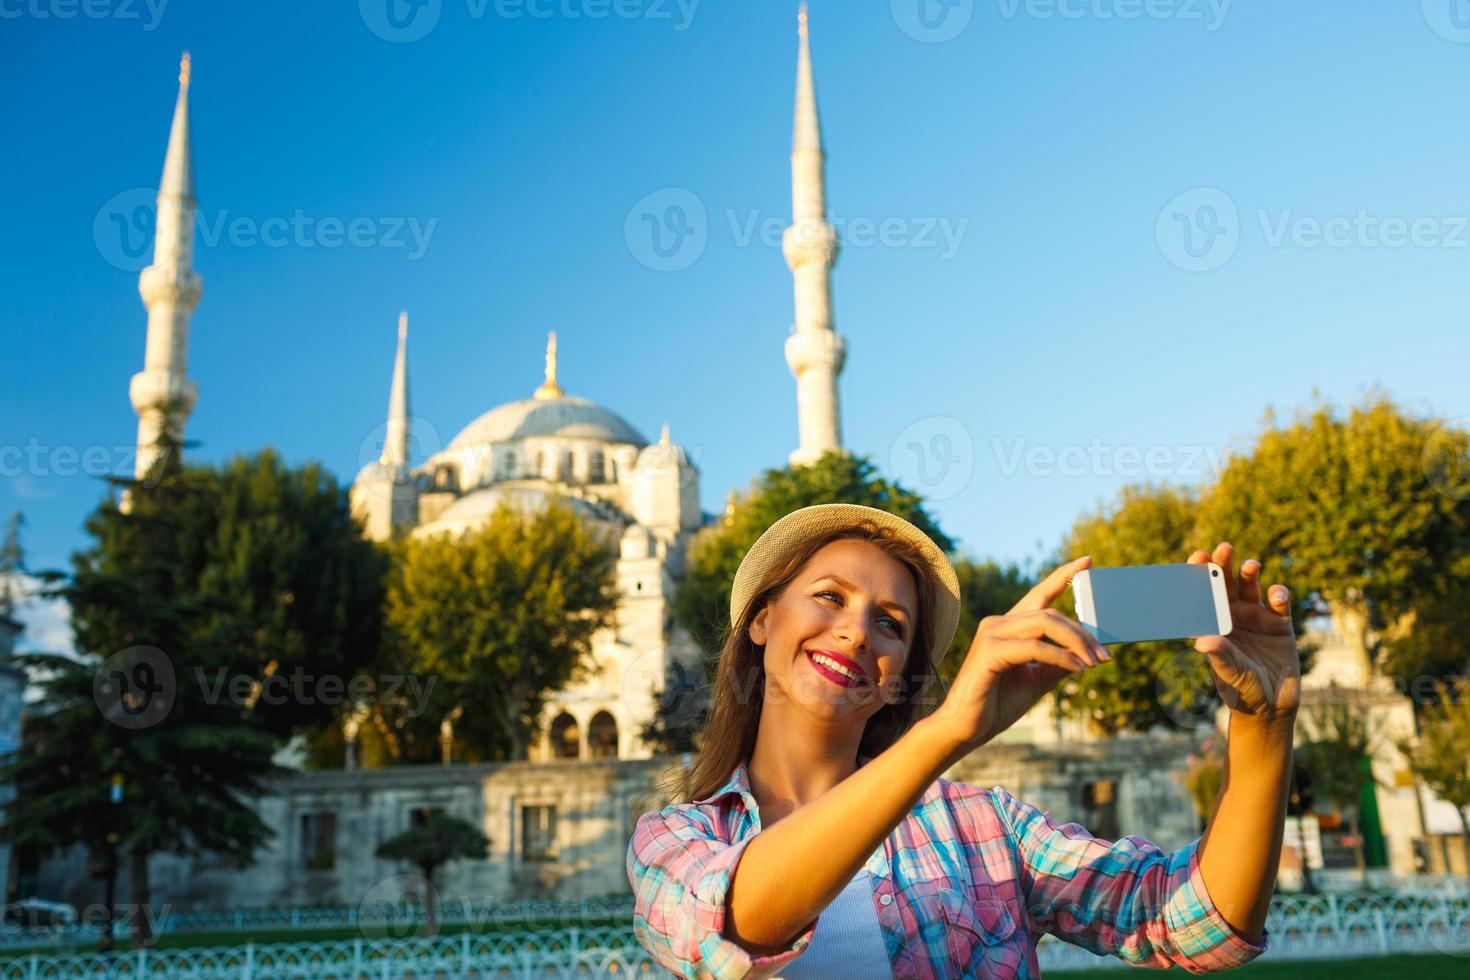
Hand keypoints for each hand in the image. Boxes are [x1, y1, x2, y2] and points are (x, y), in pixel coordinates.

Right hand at [930, 556, 1109, 754]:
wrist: (967, 728)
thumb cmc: (997, 703)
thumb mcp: (1037, 680)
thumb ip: (1059, 663)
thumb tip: (1090, 654)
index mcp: (1009, 627)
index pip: (1040, 594)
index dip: (1063, 576)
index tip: (1087, 562)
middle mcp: (998, 623)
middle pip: (1050, 613)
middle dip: (1082, 632)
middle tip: (1105, 655)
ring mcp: (991, 634)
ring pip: (1044, 624)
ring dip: (1076, 642)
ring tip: (1095, 662)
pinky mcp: (989, 651)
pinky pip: (1034, 647)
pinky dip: (1061, 657)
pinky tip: (1077, 669)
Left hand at [1187, 542, 1300, 718]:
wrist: (1271, 705)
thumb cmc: (1241, 689)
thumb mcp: (1230, 672)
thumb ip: (1220, 655)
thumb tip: (1202, 641)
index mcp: (1212, 622)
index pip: (1202, 593)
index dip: (1199, 573)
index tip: (1197, 556)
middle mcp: (1232, 615)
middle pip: (1226, 583)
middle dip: (1224, 565)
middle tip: (1223, 549)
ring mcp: (1256, 617)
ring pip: (1251, 587)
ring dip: (1249, 573)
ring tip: (1250, 565)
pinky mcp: (1280, 624)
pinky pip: (1279, 604)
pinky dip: (1278, 595)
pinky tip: (1276, 595)